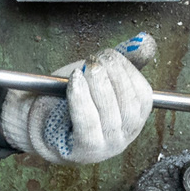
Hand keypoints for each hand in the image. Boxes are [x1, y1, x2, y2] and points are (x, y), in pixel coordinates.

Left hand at [1, 35, 156, 164]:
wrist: (43, 121)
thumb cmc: (74, 99)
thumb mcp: (101, 76)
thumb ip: (123, 60)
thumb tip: (146, 40)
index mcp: (134, 118)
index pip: (144, 96)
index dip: (129, 71)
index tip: (111, 55)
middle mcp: (125, 136)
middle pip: (129, 105)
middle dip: (114, 76)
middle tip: (96, 60)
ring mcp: (106, 146)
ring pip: (110, 114)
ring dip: (98, 85)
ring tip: (85, 69)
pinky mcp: (84, 150)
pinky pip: (87, 123)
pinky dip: (81, 99)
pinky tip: (75, 82)